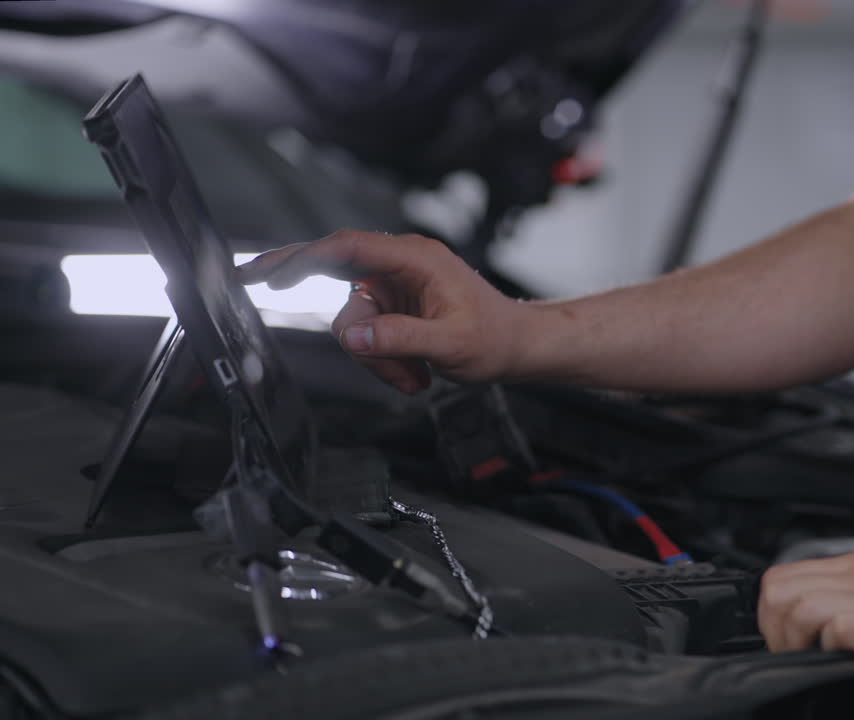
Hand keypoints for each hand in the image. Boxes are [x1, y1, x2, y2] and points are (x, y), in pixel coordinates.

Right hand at [237, 229, 526, 391]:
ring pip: (352, 320)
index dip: (305, 257)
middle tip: (248, 280)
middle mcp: (400, 265)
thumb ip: (401, 338)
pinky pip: (367, 334)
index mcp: (415, 258)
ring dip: (375, 357)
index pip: (348, 247)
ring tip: (413, 378)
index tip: (270, 274)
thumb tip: (353, 335)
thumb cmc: (495, 338)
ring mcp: (395, 287)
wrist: (518, 347)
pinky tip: (413, 373)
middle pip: (333, 268)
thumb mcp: (450, 343)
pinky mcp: (394, 307)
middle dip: (306, 288)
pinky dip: (382, 359)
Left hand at [758, 551, 853, 681]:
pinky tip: (853, 660)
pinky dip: (836, 646)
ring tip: (821, 662)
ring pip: (802, 606)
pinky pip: (847, 626)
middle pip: (778, 590)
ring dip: (800, 641)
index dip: (773, 617)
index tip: (792, 646)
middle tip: (800, 659)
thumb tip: (825, 631)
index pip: (782, 578)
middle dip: (776, 631)